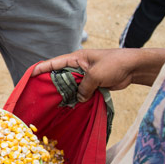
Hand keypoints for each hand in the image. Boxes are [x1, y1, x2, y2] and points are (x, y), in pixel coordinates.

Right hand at [31, 48, 164, 102]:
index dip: (41, 68)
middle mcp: (78, 66)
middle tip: (39, 94)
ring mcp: (85, 75)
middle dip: (50, 84)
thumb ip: (83, 88)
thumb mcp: (96, 75)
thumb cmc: (115, 64)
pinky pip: (79, 91)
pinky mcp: (92, 83)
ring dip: (64, 93)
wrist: (134, 67)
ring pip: (69, 85)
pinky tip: (69, 105)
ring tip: (52, 103)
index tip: (30, 75)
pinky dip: (75, 98)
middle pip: (59, 75)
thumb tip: (77, 99)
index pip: (54, 63)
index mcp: (76, 58)